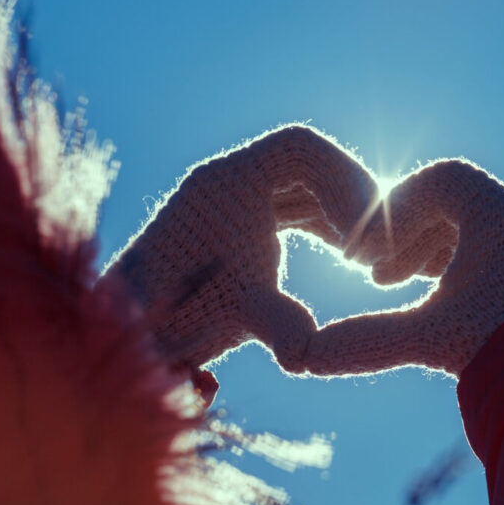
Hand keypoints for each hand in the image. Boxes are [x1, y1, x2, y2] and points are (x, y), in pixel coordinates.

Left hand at [103, 125, 379, 375]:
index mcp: (228, 181)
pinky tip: (345, 260)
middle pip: (309, 163)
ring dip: (339, 213)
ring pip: (304, 187)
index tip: (361, 233)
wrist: (125, 336)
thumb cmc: (175, 321)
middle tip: (378, 242)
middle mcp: (228, 180)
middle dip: (349, 198)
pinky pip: (293, 206)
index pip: (302, 148)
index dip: (344, 180)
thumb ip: (276, 326)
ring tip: (367, 255)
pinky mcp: (235, 223)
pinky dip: (323, 226)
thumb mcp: (235, 317)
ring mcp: (231, 200)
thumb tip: (305, 356)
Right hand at [296, 159, 503, 377]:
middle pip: (463, 208)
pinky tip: (460, 323)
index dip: (397, 209)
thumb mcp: (431, 338)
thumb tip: (300, 359)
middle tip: (383, 281)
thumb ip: (366, 342)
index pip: (442, 180)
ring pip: (488, 238)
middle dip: (414, 242)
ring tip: (417, 303)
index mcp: (499, 215)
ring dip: (445, 263)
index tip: (372, 251)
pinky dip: (478, 281)